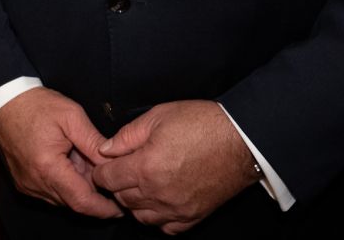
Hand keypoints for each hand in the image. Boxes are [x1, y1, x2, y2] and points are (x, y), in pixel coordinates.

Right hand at [0, 87, 120, 220]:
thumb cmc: (35, 105)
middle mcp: (35, 183)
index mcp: (48, 167)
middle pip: (73, 201)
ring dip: (78, 187)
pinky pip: (51, 192)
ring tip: (83, 160)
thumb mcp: (71, 116)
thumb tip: (114, 161)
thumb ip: (93, 141)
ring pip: (62, 198)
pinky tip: (69, 162)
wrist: (3, 102)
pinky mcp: (24, 183)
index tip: (120, 207)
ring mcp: (28, 185)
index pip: (81, 200)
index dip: (103, 208)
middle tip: (104, 172)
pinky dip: (65, 183)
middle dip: (93, 193)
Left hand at [92, 101, 258, 234]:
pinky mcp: (193, 216)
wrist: (241, 140)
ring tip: (143, 184)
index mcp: (146, 167)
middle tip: (125, 169)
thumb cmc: (202, 124)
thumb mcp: (158, 116)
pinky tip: (160, 200)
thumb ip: (127, 135)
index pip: (107, 179)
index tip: (106, 164)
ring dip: (136, 202)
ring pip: (141, 217)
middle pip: (122, 198)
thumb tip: (105, 149)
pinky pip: (166, 228)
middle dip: (118, 184)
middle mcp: (158, 193)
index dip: (102, 170)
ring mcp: (176, 208)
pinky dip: (158, 217)